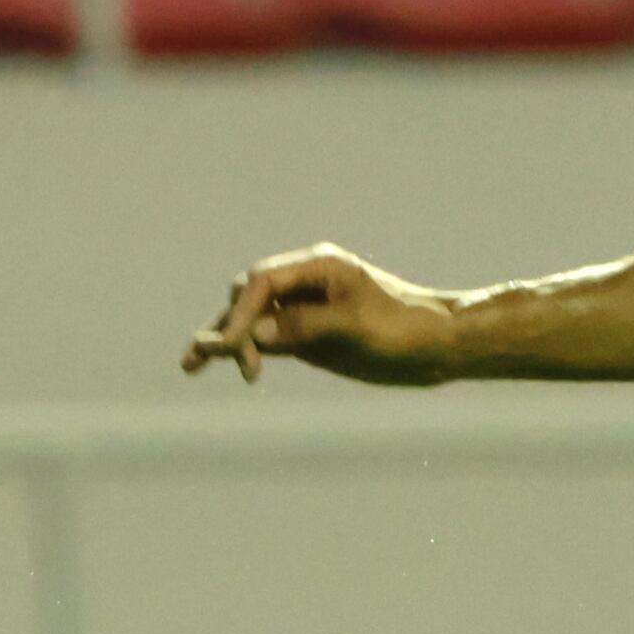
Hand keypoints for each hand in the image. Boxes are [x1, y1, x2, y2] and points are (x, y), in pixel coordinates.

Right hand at [185, 244, 460, 384]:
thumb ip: (304, 327)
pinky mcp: (306, 334)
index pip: (262, 283)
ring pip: (250, 318)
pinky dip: (240, 351)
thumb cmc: (408, 330)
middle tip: (245, 367)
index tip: (234, 348)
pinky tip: (210, 364)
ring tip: (191, 365)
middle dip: (233, 327)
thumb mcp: (357, 329)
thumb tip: (252, 332)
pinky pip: (263, 339)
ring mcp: (303, 308)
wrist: (443, 345)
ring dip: (224, 340)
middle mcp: (305, 282)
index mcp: (319, 267)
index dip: (240, 313)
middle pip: (248, 296)